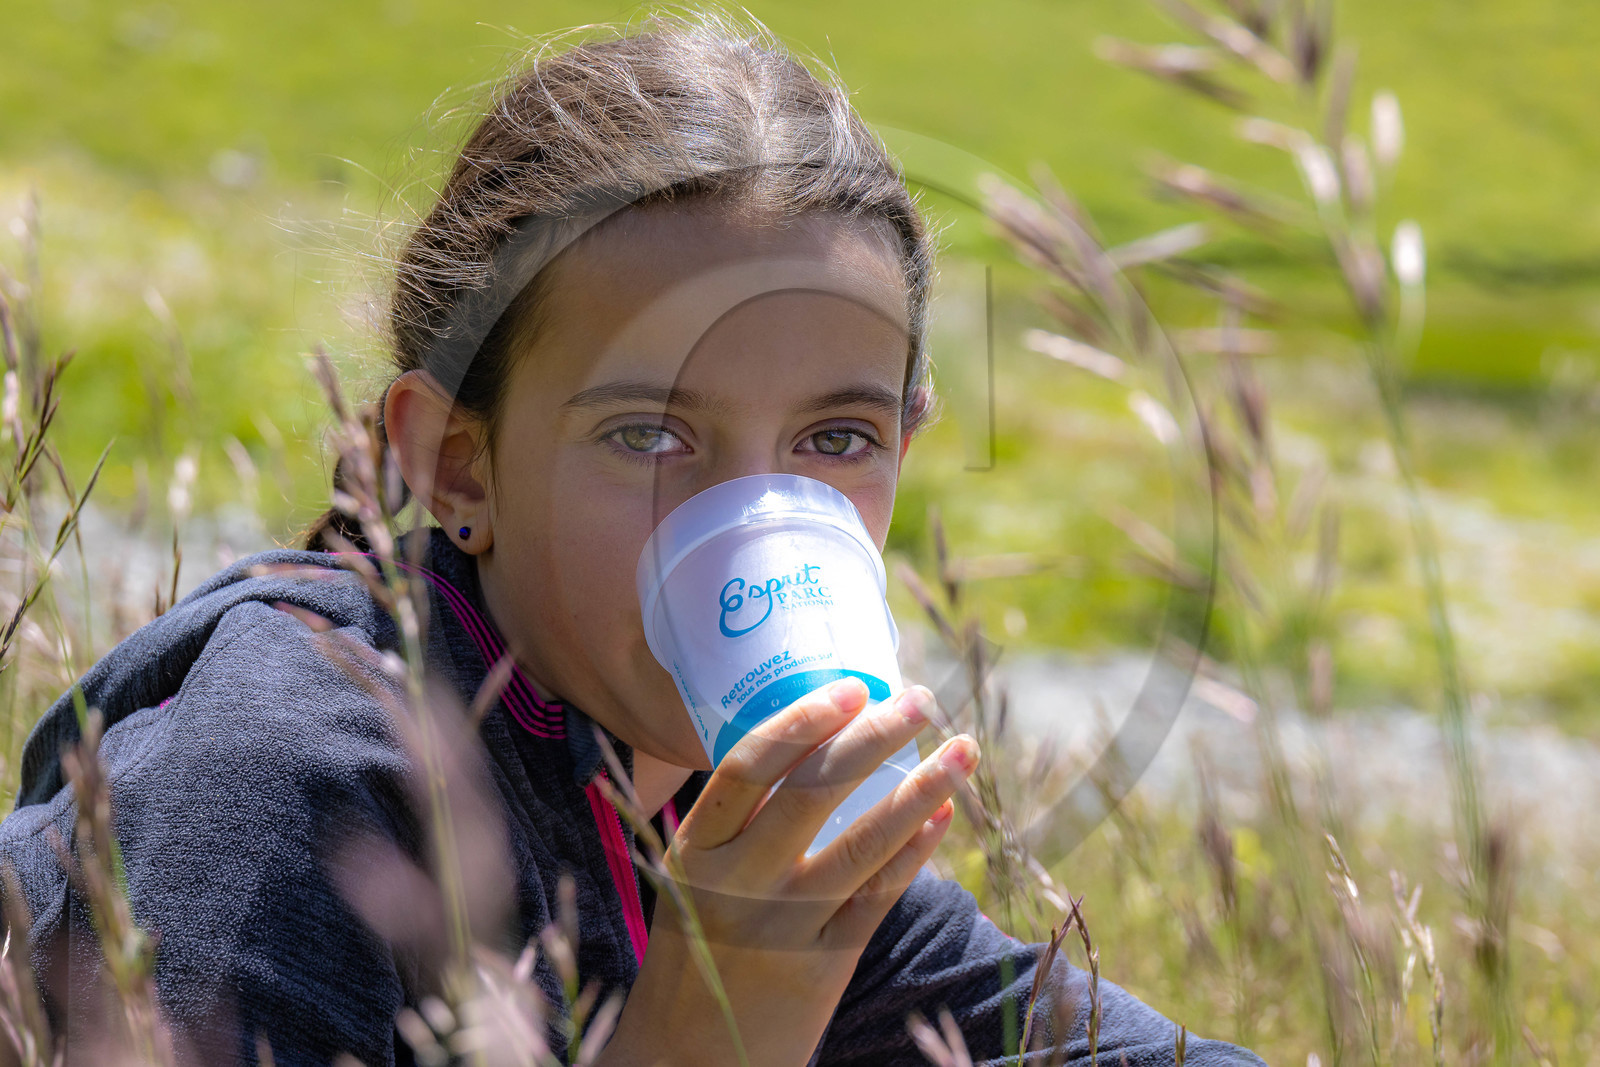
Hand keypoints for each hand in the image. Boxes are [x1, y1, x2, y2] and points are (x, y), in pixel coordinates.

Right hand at [597, 677, 978, 1066]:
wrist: (688, 1061)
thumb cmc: (696, 951)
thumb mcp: (691, 878)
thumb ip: (738, 826)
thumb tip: (816, 746)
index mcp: (695, 849)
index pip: (748, 767)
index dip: (802, 721)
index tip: (851, 688)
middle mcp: (738, 883)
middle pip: (814, 792)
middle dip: (875, 737)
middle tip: (921, 699)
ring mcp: (784, 925)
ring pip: (863, 844)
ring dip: (921, 790)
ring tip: (962, 750)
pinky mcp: (823, 966)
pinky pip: (879, 898)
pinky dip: (916, 853)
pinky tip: (944, 816)